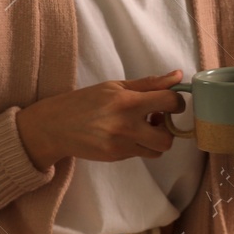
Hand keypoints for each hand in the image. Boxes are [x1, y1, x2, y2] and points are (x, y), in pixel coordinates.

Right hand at [15, 70, 184, 168]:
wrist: (55, 126)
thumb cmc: (85, 102)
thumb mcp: (116, 86)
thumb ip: (149, 84)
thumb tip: (178, 76)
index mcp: (128, 102)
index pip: (170, 102)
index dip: (177, 102)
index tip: (171, 102)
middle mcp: (126, 126)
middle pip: (168, 137)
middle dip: (168, 129)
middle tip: (156, 119)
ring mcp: (121, 145)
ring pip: (157, 150)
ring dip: (155, 140)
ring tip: (142, 127)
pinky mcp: (116, 157)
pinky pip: (141, 154)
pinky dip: (140, 145)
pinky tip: (126, 134)